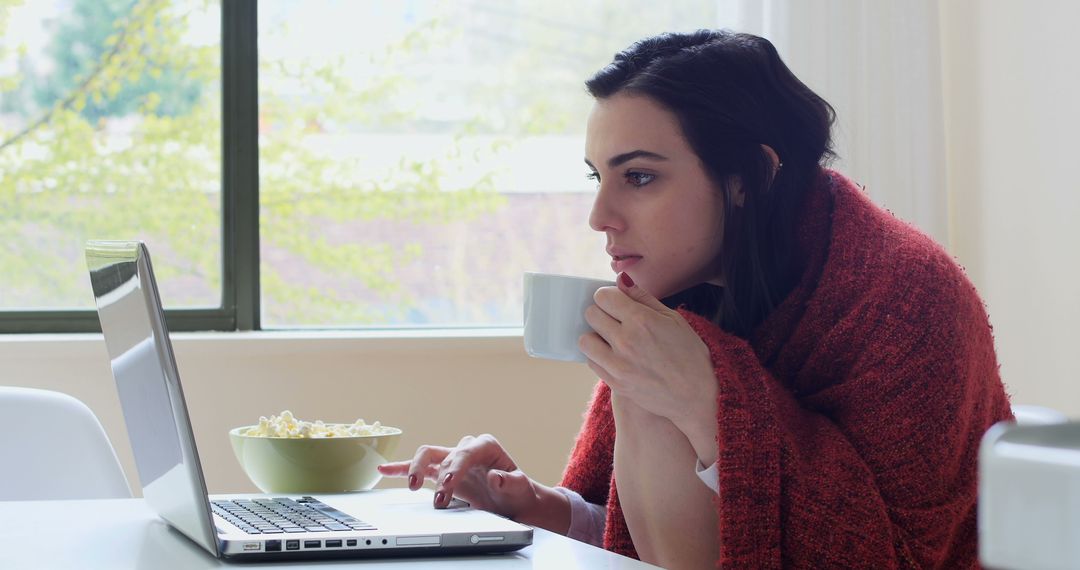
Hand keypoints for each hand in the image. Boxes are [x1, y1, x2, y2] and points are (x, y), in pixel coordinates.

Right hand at [376, 434, 541, 518]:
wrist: (514, 501)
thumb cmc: (517, 492)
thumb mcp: (520, 488)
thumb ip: (510, 482)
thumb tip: (495, 476)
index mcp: (486, 446)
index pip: (465, 452)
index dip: (455, 467)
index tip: (447, 484)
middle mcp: (466, 448)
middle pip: (442, 453)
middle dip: (436, 473)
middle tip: (437, 495)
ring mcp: (452, 460)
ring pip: (426, 457)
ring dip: (416, 470)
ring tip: (412, 486)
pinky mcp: (442, 473)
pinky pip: (419, 468)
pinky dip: (401, 468)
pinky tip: (384, 469)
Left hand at [579, 272, 716, 427]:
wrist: (697, 395)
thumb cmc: (690, 354)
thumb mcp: (673, 318)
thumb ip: (643, 297)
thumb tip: (621, 279)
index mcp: (642, 320)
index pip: (602, 297)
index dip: (608, 297)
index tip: (615, 303)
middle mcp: (627, 341)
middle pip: (591, 314)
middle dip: (601, 313)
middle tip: (614, 319)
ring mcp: (619, 364)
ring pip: (585, 340)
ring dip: (595, 336)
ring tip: (611, 339)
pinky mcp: (615, 383)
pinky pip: (591, 362)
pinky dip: (599, 356)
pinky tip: (615, 356)